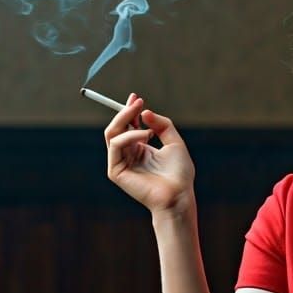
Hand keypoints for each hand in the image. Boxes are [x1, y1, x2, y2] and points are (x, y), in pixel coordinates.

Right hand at [105, 93, 194, 214]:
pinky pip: (116, 145)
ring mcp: (120, 163)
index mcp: (140, 149)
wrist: (179, 194)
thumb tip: (145, 112)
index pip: (127, 126)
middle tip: (137, 101)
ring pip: (112, 134)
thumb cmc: (179, 173)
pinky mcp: (116, 171)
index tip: (136, 98)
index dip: (129, 111)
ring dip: (126, 120)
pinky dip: (129, 136)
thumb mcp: (175, 143)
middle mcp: (128, 155)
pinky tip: (146, 136)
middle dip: (125, 112)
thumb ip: (162, 125)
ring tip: (143, 119)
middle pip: (117, 128)